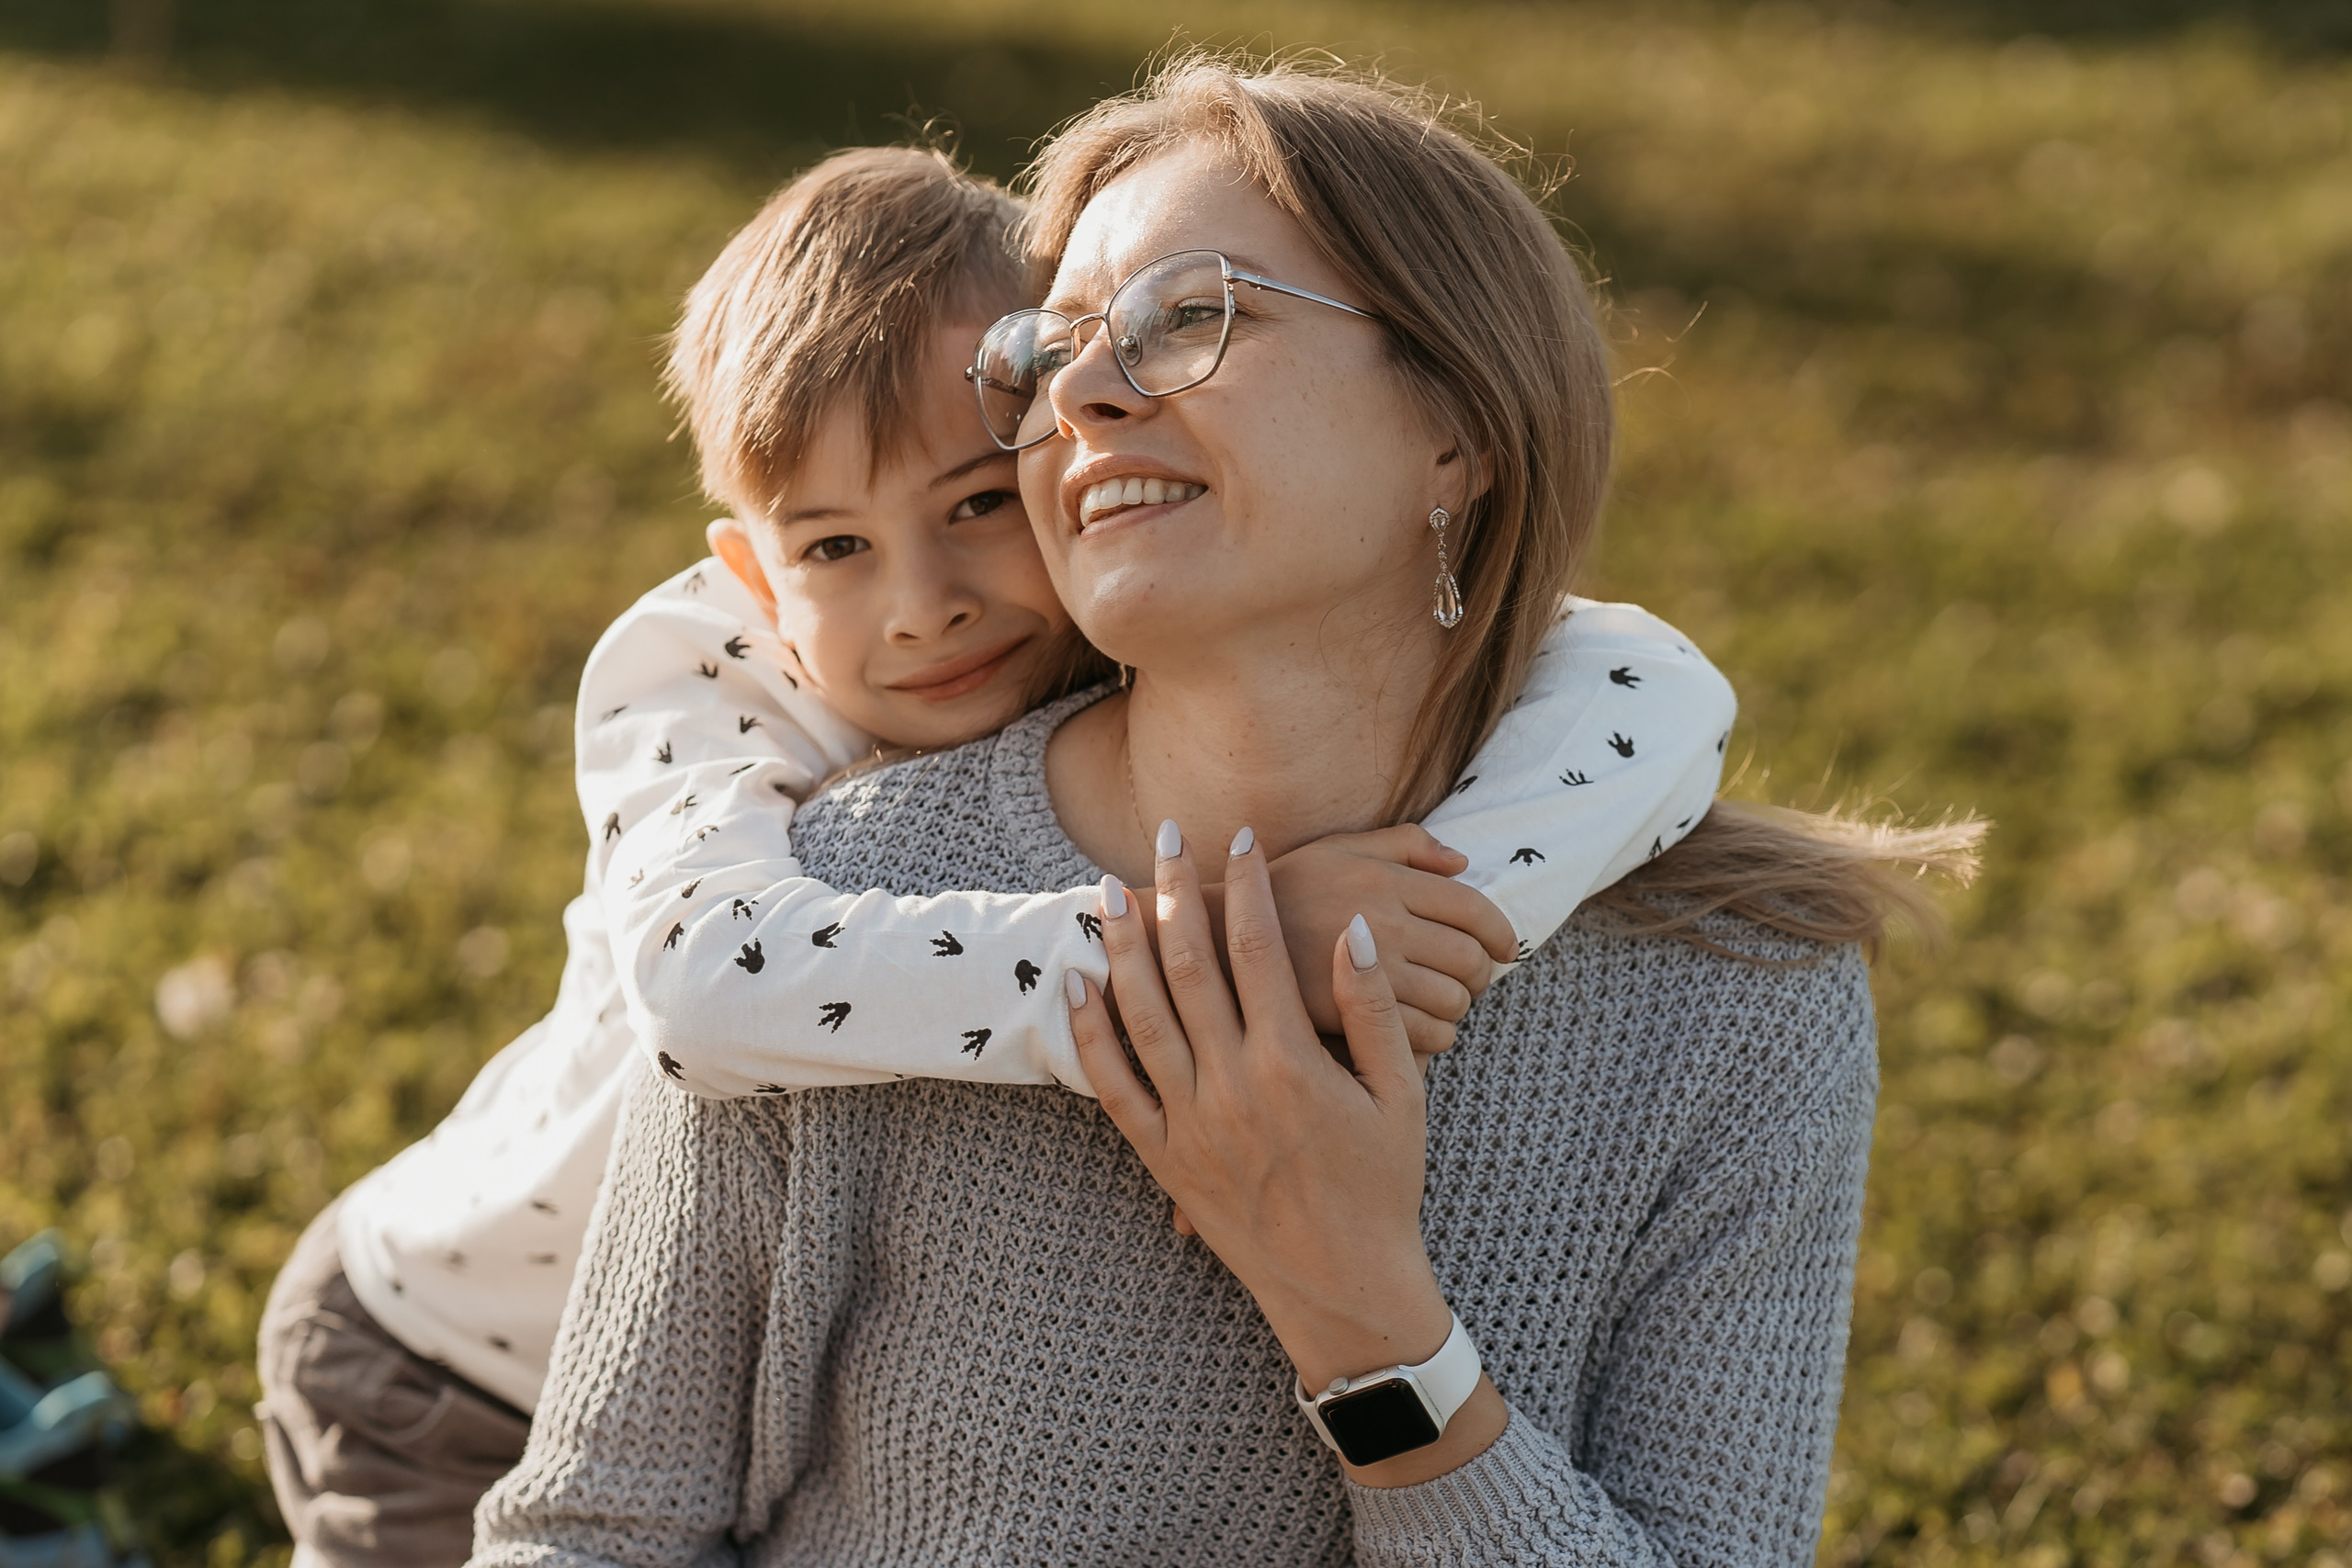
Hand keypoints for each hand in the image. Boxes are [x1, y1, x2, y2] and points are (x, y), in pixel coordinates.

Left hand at [1067, 820, 1506, 1484]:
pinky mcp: (1163, 1157)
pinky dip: (1090, 1032)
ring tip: (1111, 889)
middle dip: (1175, 893)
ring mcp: (1190, 1121)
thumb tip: (1357, 930)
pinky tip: (1078, 983)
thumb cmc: (1383, 1186)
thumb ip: (1375, 1009)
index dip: (1247, 886)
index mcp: (1293, 1063)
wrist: (1344, 1286)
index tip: (1242, 838)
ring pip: (1141, 1015)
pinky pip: (1113, 1086)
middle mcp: (1231, 1085)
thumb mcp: (1402, 1095)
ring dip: (1123, 947)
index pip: (1259, 948)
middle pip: (1189, 966)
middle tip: (1164, 838)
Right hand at [1267, 826, 1517, 1056]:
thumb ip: (1404, 844)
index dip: (1500, 932)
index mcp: (1387, 880)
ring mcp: (1368, 972)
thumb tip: (1461, 862)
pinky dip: (1434, 1037)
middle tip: (1467, 979)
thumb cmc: (1283, 892)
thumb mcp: (1338, 848)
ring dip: (1457, 1007)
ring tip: (1438, 1004)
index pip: (1474, 909)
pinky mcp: (1351, 1015)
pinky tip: (1416, 1030)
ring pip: (1451, 1002)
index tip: (1503, 947)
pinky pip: (1424, 1036)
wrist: (1215, 941)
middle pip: (1470, 960)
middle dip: (1480, 974)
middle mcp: (1385, 923)